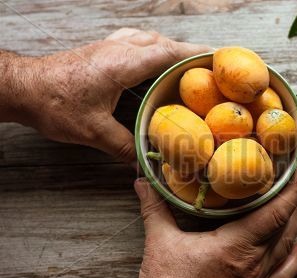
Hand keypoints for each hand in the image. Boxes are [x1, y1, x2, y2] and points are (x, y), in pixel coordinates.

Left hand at [3, 28, 209, 164]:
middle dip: (189, 50)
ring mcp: (109, 47)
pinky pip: (134, 41)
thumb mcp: (93, 131)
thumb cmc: (54, 103)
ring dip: (170, 46)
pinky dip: (151, 46)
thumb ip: (123, 146)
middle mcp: (119, 50)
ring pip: (149, 38)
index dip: (195, 54)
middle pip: (162, 42)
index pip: (167, 52)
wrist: (23, 87)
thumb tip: (143, 162)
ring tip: (186, 60)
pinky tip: (153, 57)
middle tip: (208, 62)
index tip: (216, 57)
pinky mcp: (101, 51)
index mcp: (122, 64)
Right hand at [134, 167, 296, 277]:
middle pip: (285, 225)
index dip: (291, 190)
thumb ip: (154, 209)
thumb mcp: (159, 242)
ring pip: (286, 245)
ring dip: (294, 221)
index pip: (275, 212)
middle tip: (293, 178)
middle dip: (293, 199)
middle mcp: (253, 262)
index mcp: (236, 246)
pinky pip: (284, 273)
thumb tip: (144, 183)